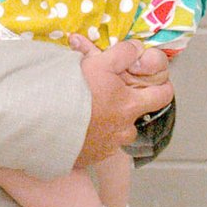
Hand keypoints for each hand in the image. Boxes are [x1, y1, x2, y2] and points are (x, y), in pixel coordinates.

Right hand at [70, 36, 173, 165]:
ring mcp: (107, 146)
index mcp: (130, 105)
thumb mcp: (100, 62)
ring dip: (110, 123)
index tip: (155, 81)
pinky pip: (99, 146)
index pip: (163, 96)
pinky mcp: (90, 157)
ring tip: (92, 112)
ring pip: (117, 133)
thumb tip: (136, 49)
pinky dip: (93, 137)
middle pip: (137, 117)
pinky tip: (79, 126)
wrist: (43, 120)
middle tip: (110, 94)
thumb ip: (123, 53)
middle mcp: (123, 129)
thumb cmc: (73, 91)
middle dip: (128, 105)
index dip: (162, 86)